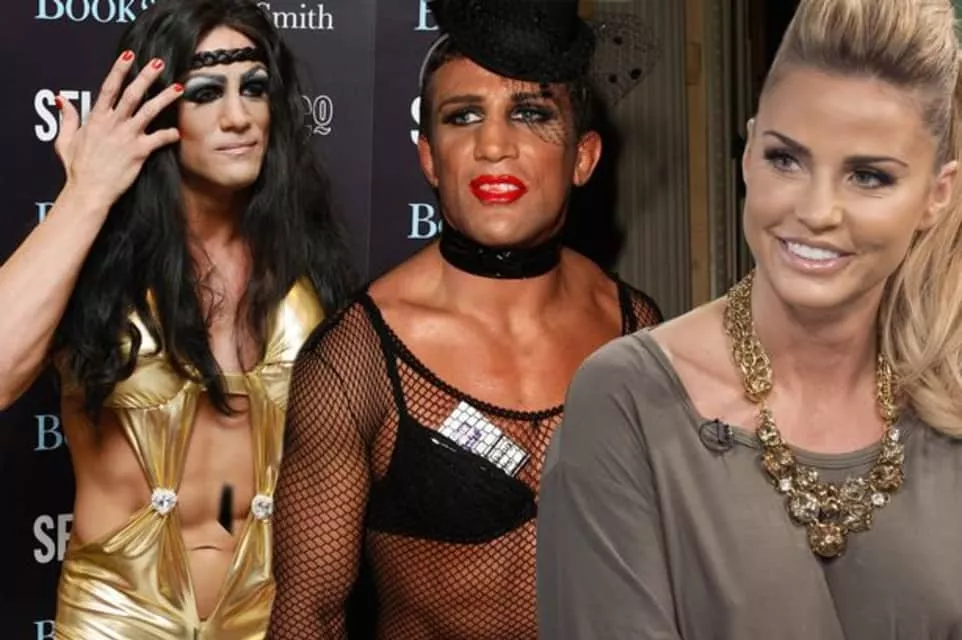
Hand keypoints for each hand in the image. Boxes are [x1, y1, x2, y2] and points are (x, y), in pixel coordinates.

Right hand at [55, 50, 183, 209]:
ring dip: (164, 98)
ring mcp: (126, 137)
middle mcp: (112, 124)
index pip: (108, 88)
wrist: (88, 191)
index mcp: (96, 119)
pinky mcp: (138, 152)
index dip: (119, 70)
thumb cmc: (77, 168)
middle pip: (131, 94)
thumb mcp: (65, 140)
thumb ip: (68, 118)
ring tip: (178, 87)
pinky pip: (157, 139)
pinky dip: (169, 135)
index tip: (129, 56)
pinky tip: (178, 132)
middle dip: (145, 76)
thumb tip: (61, 99)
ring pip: (148, 111)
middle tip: (158, 63)